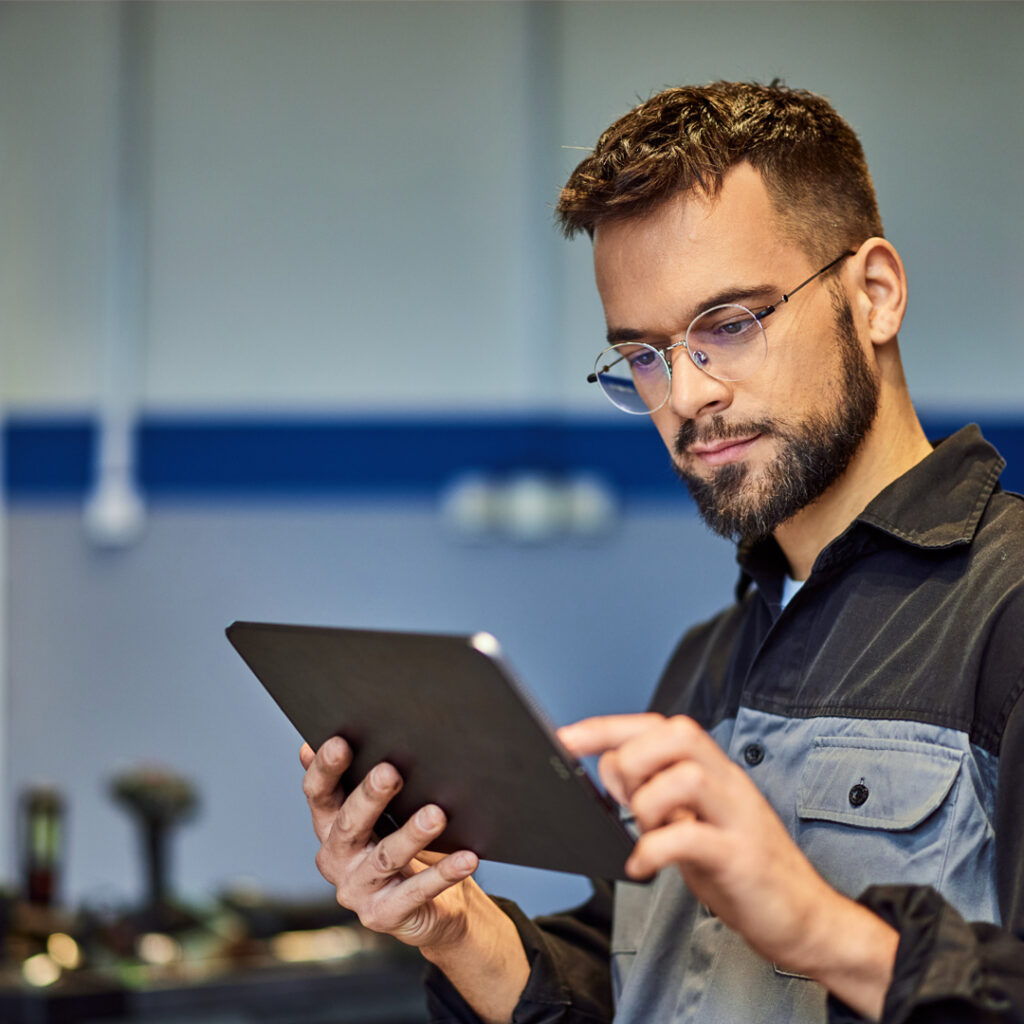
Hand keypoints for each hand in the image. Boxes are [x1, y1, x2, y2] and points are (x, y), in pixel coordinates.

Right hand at [300, 737, 479, 950]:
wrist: (434, 908)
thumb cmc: (405, 844)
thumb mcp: (381, 811)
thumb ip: (354, 781)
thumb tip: (312, 744)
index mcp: (330, 825)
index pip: (319, 794)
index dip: (326, 769)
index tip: (341, 742)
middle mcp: (336, 859)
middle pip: (349, 823)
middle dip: (370, 797)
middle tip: (391, 772)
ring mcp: (357, 890)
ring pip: (386, 857)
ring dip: (412, 835)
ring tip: (436, 814)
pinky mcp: (384, 916)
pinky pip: (417, 891)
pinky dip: (444, 874)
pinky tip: (467, 858)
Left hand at [558, 714, 896, 1017]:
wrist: (806, 917)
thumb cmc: (740, 867)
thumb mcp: (694, 822)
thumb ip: (658, 795)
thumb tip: (606, 775)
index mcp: (713, 769)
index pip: (658, 726)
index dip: (608, 728)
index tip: (565, 738)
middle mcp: (728, 783)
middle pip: (677, 733)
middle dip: (632, 757)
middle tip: (621, 799)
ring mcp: (738, 818)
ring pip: (687, 776)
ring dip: (647, 802)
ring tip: (641, 831)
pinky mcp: (742, 858)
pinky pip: (692, 839)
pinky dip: (656, 849)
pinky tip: (643, 865)